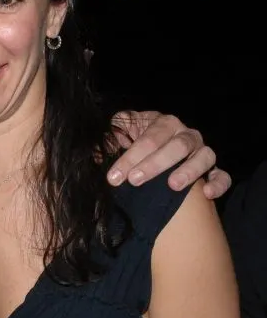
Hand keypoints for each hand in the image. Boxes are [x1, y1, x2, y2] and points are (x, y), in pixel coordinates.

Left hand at [108, 111, 230, 199]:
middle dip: (155, 163)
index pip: (148, 138)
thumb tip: (95, 152)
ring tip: (173, 186)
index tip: (114, 176)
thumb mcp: (120, 136)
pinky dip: (218, 183)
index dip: (130, 156)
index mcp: (162, 123)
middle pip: (176, 145)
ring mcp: (201, 151)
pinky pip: (222, 175)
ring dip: (189, 170)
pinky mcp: (214, 169)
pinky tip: (206, 194)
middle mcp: (185, 134)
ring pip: (203, 156)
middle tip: (135, 180)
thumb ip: (109, 140)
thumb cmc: (135, 143)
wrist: (154, 153)